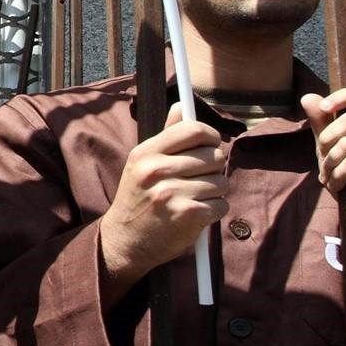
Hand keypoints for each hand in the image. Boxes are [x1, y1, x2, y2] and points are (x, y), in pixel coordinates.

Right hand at [99, 105, 227, 302]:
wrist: (125, 240)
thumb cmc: (138, 198)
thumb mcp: (142, 163)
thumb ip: (166, 135)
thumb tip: (182, 105)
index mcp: (146, 152)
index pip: (193, 129)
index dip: (211, 136)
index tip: (211, 145)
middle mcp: (157, 170)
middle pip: (214, 156)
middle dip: (214, 168)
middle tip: (200, 178)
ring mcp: (172, 193)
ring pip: (221, 181)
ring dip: (215, 192)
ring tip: (196, 197)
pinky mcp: (187, 215)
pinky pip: (221, 204)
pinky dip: (215, 210)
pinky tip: (198, 214)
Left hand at [301, 88, 345, 242]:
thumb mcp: (334, 150)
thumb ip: (323, 124)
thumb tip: (307, 96)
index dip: (345, 97)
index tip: (322, 108)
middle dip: (327, 140)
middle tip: (322, 162)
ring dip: (330, 164)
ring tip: (329, 178)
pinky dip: (339, 175)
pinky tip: (339, 186)